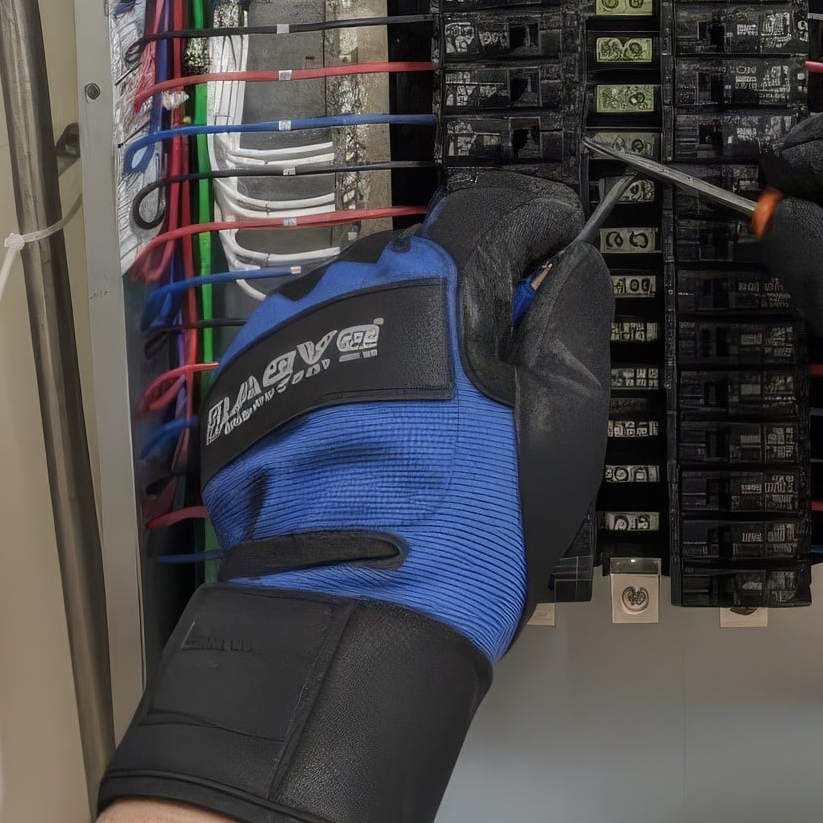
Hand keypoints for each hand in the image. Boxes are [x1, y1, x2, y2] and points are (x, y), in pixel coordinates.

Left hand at [101, 175, 611, 822]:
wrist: (352, 615)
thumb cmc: (475, 521)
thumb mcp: (565, 419)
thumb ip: (574, 318)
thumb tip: (574, 263)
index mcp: (437, 283)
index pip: (497, 207)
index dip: (540, 220)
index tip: (562, 240)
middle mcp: (353, 283)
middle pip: (427, 253)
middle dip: (469, 287)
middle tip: (499, 357)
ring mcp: (290, 328)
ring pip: (365, 297)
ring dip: (401, 327)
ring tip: (425, 408)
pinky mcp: (248, 377)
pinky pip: (315, 344)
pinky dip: (347, 367)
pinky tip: (368, 430)